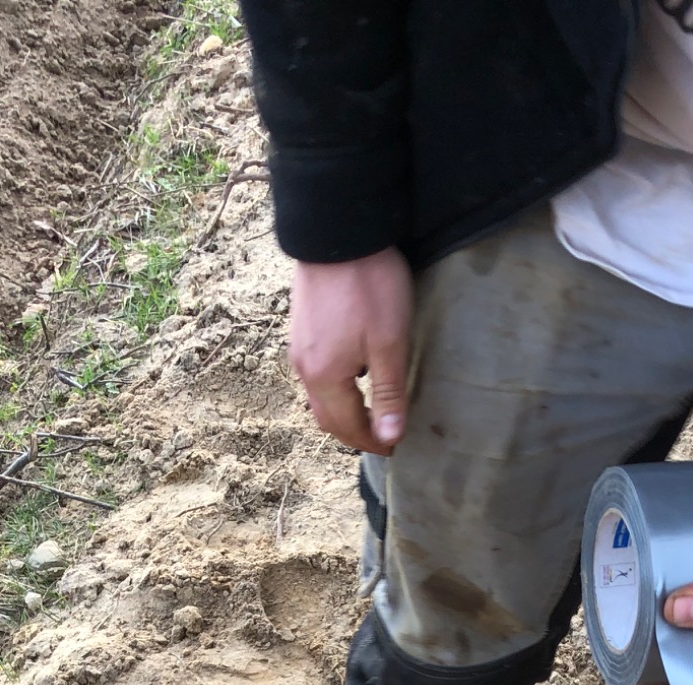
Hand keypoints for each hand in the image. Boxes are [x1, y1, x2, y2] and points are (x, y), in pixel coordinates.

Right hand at [289, 249, 412, 454]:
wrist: (336, 229)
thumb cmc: (368, 286)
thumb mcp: (389, 344)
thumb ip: (388, 394)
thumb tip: (388, 438)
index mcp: (325, 379)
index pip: (347, 428)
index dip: (371, 442)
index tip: (394, 447)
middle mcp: (304, 368)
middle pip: (326, 417)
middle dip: (352, 432)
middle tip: (381, 437)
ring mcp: (299, 345)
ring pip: (318, 395)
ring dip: (342, 410)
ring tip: (369, 409)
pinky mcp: (301, 325)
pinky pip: (314, 371)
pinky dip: (333, 387)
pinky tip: (352, 374)